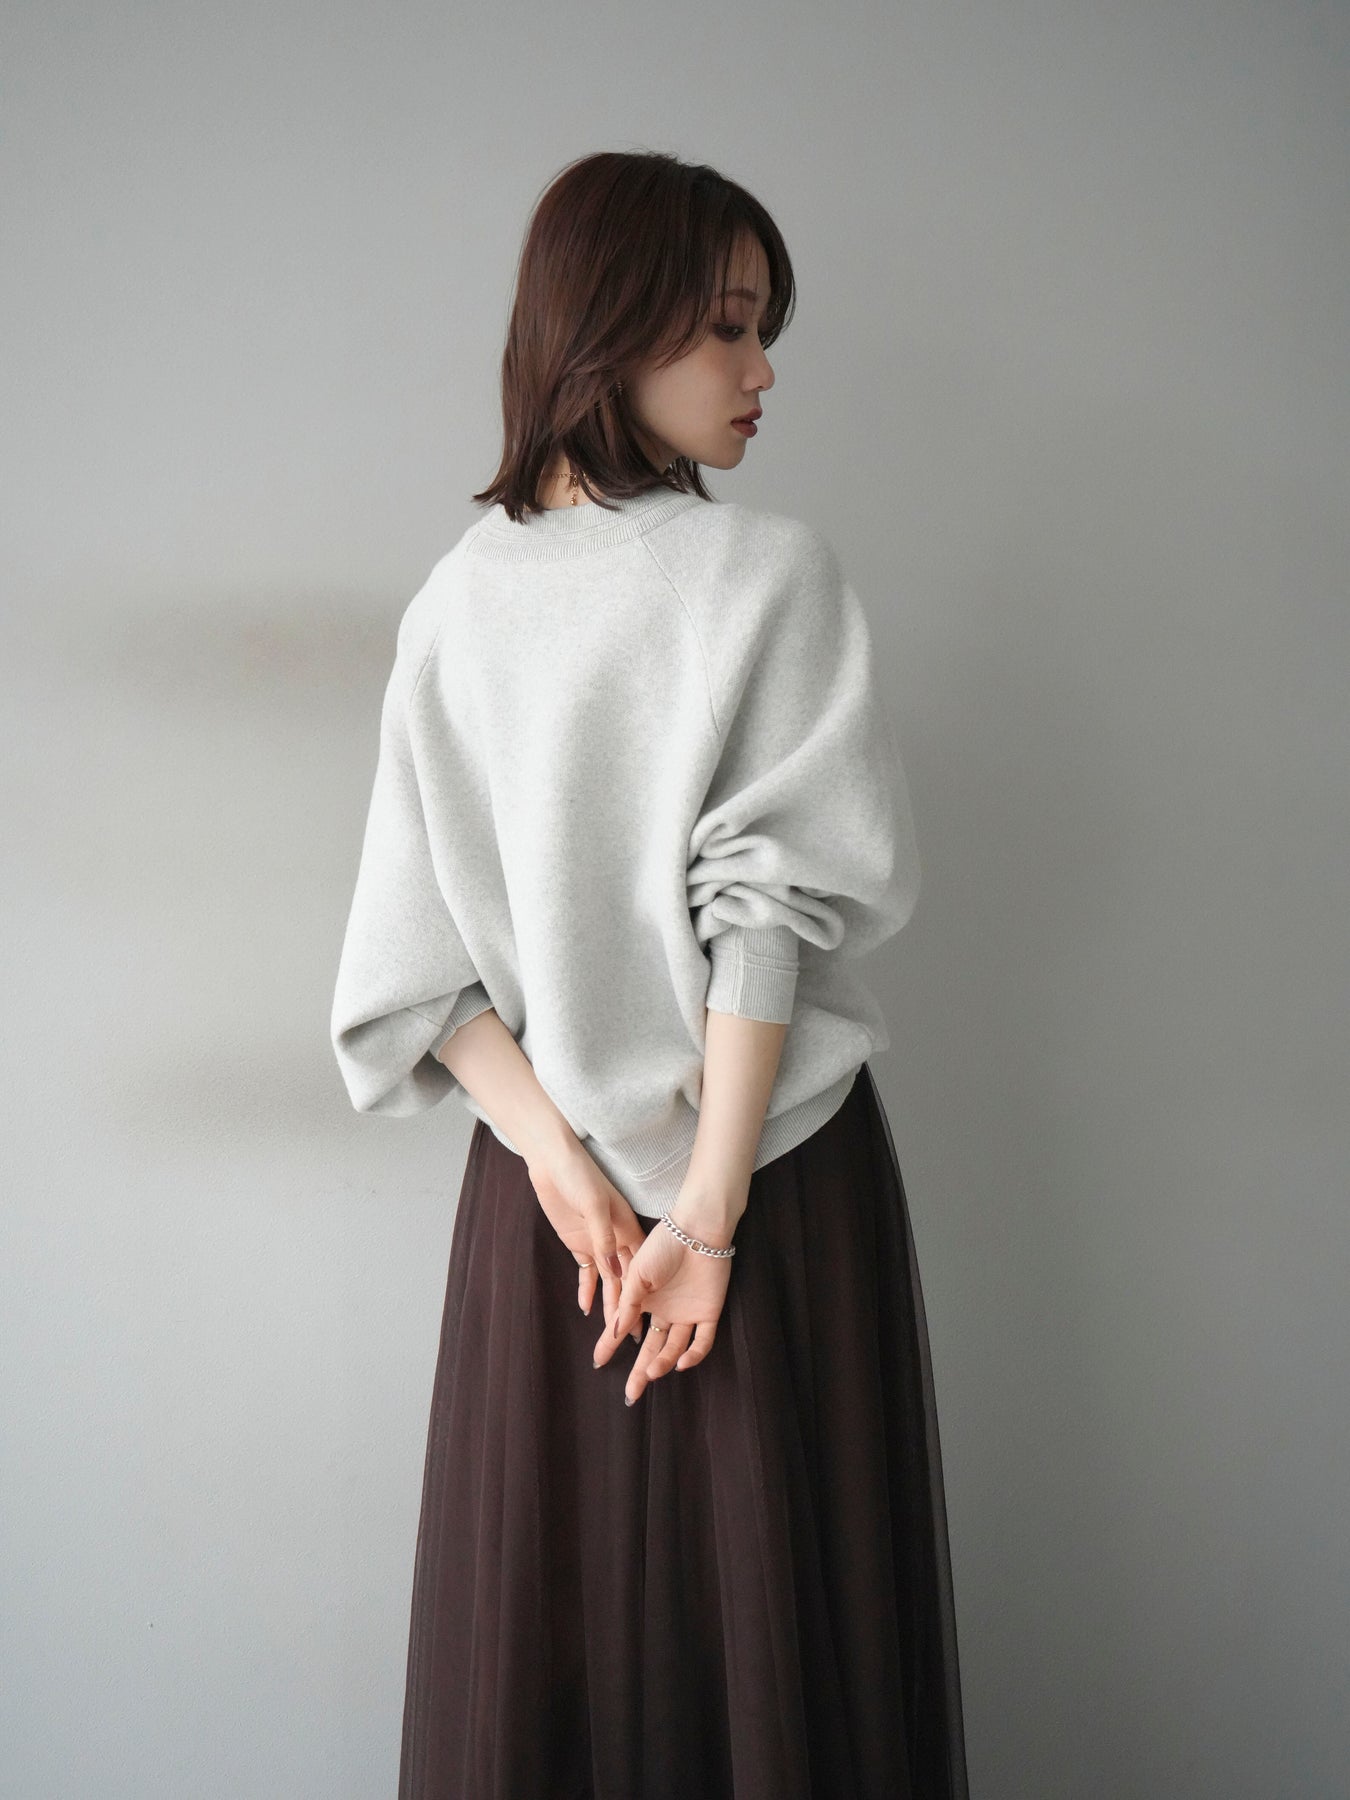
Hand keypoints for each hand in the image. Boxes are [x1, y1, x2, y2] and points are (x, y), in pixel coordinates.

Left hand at [528, 1138, 647, 1343]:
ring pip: (607, 1280)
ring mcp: (597, 1242)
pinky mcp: (578, 1242)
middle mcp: (615, 1239)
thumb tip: (615, 1274)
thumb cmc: (579, 1176)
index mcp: (626, 1229)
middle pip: (624, 1281)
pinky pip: (587, 1272)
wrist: (553, 1161)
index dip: (644, 1296)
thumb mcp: (594, 1207)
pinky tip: (588, 1308)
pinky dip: (588, 1289)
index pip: (639, 1270)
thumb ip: (603, 1240)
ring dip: (609, 1304)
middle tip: (632, 1339)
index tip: (648, 1322)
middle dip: (628, 1309)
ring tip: (612, 1332)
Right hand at [591, 1203, 736, 1404]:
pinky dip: (692, 1355)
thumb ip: (627, 1305)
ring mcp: (687, 1312)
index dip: (610, 1345)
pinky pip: (702, 1341)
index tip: (597, 1362)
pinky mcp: (709, 1312)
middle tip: (631, 1394)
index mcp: (645, 1299)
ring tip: (651, 1373)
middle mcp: (665, 1310)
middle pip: (652, 1347)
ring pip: (674, 1348)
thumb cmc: (663, 1245)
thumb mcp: (637, 1274)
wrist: (697, 1229)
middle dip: (640, 1371)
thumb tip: (614, 1333)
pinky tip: (680, 1363)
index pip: (624, 1329)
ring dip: (663, 1362)